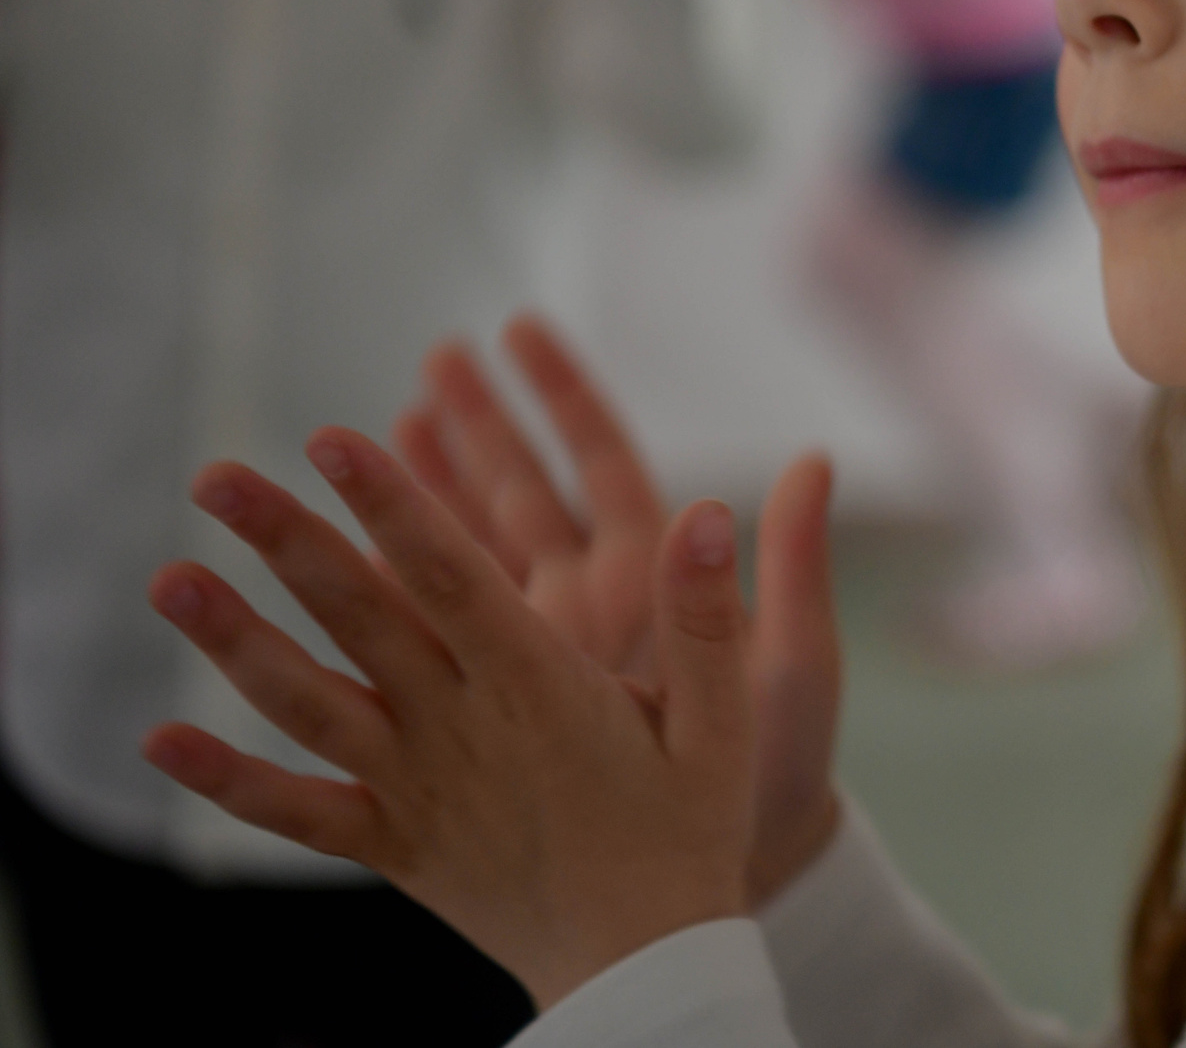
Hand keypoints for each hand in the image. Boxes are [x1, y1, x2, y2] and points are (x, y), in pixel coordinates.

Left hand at [143, 431, 751, 1009]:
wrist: (645, 966)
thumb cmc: (688, 831)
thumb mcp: (724, 720)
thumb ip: (709, 616)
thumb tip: (707, 512)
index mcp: (541, 687)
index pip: (451, 575)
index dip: (392, 504)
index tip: (335, 438)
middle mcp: (462, 728)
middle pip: (359, 618)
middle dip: (286, 539)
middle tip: (216, 477)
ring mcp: (417, 786)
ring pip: (309, 703)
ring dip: (235, 641)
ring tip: (168, 578)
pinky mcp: (393, 842)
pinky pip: (297, 812)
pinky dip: (227, 780)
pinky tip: (162, 742)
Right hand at [398, 315, 843, 903]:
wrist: (737, 883)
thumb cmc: (778, 773)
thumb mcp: (792, 665)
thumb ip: (790, 566)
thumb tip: (817, 458)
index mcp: (657, 580)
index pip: (603, 466)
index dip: (563, 398)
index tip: (519, 330)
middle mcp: (593, 603)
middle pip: (524, 493)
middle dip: (479, 425)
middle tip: (433, 358)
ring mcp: (540, 655)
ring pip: (468, 555)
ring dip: (425, 496)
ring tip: (372, 434)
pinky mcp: (500, 711)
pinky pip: (432, 641)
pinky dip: (390, 598)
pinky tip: (340, 565)